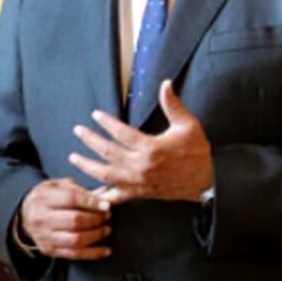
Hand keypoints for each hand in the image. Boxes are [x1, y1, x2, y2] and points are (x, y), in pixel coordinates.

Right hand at [19, 177, 112, 259]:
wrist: (24, 214)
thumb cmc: (46, 198)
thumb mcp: (58, 186)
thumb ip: (81, 190)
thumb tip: (105, 193)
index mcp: (43, 197)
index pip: (71, 199)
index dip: (91, 203)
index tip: (106, 205)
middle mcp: (41, 217)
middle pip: (74, 220)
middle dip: (96, 219)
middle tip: (106, 216)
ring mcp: (44, 236)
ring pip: (76, 239)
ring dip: (96, 235)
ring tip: (106, 229)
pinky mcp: (49, 249)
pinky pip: (74, 254)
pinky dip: (93, 253)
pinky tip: (105, 250)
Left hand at [68, 79, 212, 204]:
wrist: (207, 181)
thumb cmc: (197, 152)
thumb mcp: (187, 125)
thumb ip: (173, 105)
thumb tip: (165, 84)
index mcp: (151, 148)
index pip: (121, 133)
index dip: (106, 123)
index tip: (95, 115)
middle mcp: (141, 166)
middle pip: (108, 152)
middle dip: (90, 141)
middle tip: (78, 131)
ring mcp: (139, 182)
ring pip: (106, 175)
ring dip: (88, 166)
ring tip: (74, 157)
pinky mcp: (140, 193)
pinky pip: (117, 196)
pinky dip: (103, 195)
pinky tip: (89, 192)